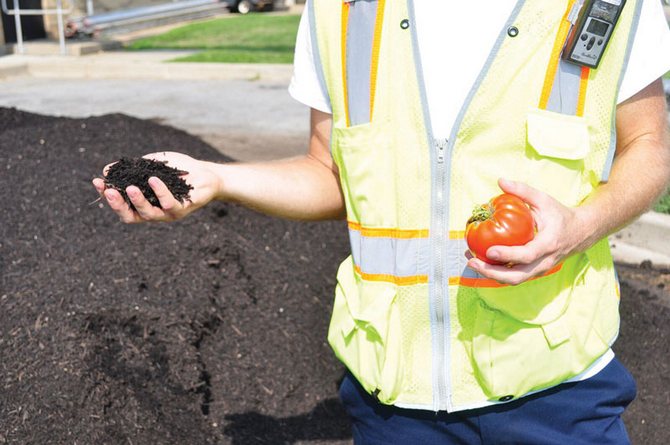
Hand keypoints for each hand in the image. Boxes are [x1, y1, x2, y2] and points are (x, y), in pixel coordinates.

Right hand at [92, 152, 221, 222]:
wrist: (205, 174)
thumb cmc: (177, 171)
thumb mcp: (151, 166)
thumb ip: (132, 170)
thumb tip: (106, 170)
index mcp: (144, 204)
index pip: (122, 206)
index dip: (108, 197)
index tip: (98, 182)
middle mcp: (154, 212)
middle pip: (130, 216)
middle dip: (117, 204)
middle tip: (108, 191)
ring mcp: (168, 213)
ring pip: (149, 214)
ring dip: (137, 201)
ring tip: (130, 187)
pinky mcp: (183, 208)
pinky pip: (170, 204)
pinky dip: (160, 192)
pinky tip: (153, 180)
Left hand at [466, 178, 587, 284]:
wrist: (582, 232)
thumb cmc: (560, 215)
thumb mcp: (544, 199)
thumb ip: (523, 191)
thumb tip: (501, 181)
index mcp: (549, 243)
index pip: (527, 254)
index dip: (508, 255)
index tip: (490, 251)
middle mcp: (545, 261)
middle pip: (517, 276)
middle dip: (492, 273)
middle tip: (472, 262)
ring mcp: (540, 269)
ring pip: (514, 280)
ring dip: (491, 275)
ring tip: (472, 262)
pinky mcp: (534, 271)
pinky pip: (515, 276)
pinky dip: (497, 272)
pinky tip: (482, 261)